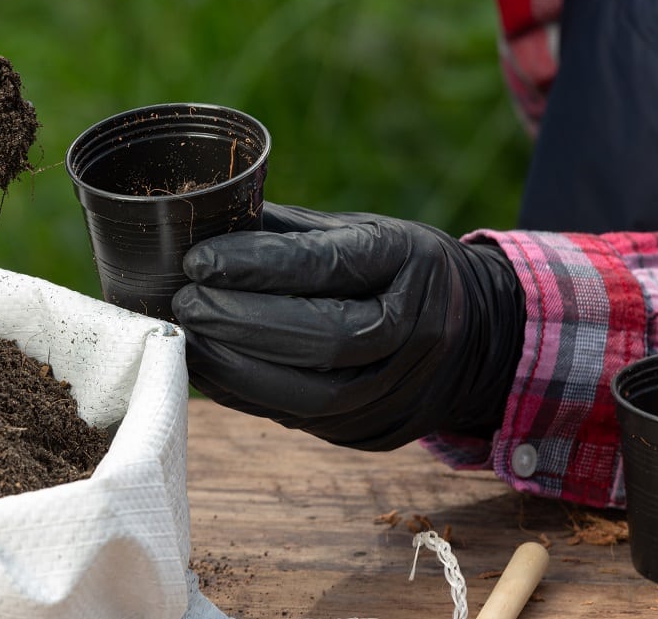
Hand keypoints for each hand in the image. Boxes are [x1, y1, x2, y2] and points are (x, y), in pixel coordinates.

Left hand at [172, 203, 524, 450]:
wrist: (473, 337)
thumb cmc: (394, 268)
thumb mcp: (360, 230)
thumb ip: (288, 234)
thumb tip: (198, 226)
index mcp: (411, 263)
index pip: (330, 268)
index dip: (258, 266)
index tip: (197, 260)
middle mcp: (416, 332)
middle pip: (322, 338)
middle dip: (239, 322)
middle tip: (183, 302)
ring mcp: (398, 391)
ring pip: (308, 394)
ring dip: (232, 368)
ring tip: (184, 338)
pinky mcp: (371, 431)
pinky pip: (297, 419)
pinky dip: (243, 395)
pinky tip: (206, 369)